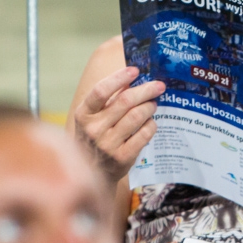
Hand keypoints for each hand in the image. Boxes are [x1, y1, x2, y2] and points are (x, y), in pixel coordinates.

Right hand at [74, 66, 165, 184]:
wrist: (92, 172)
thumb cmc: (96, 136)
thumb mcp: (93, 117)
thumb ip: (109, 99)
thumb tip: (133, 78)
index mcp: (83, 114)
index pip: (100, 91)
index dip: (119, 78)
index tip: (135, 70)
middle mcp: (93, 129)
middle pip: (125, 101)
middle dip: (146, 90)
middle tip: (159, 86)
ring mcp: (107, 144)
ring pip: (137, 116)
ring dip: (150, 106)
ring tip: (153, 104)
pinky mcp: (122, 157)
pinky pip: (144, 134)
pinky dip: (151, 125)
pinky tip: (151, 123)